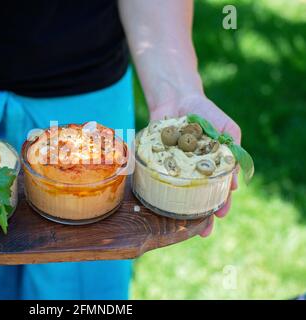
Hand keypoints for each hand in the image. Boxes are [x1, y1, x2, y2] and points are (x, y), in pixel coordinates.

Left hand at [149, 94, 240, 236]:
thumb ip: (233, 149)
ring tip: (182, 224)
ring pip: (176, 192)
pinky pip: (155, 177)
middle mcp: (190, 172)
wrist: (178, 98)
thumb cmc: (207, 114)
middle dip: (201, 215)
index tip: (221, 215)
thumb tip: (234, 179)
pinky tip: (154, 199)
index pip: (219, 190)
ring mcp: (172, 169)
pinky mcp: (155, 162)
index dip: (221, 204)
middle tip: (203, 230)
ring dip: (180, 208)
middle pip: (197, 197)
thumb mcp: (227, 129)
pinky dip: (155, 187)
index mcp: (210, 167)